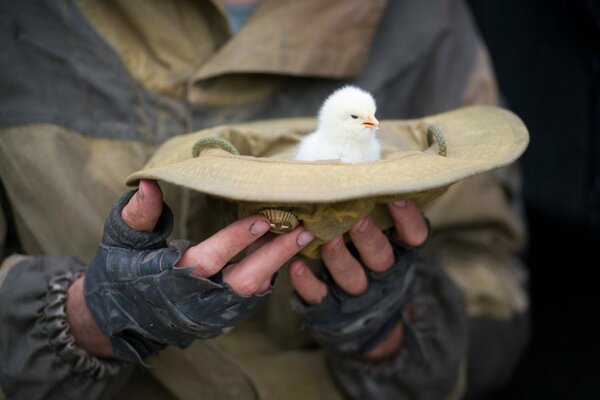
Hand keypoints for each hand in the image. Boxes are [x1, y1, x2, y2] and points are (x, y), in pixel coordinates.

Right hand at [70, 180, 313, 361]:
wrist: (117, 320)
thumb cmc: (119, 274)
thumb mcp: (121, 242)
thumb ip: (138, 215)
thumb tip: (150, 183)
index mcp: (170, 280)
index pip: (209, 260)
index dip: (236, 240)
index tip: (263, 218)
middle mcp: (196, 302)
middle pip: (244, 281)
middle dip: (275, 255)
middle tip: (302, 230)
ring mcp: (210, 315)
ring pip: (253, 293)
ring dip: (277, 264)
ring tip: (300, 237)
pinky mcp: (219, 320)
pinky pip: (250, 299)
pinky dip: (268, 275)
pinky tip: (282, 252)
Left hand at [289, 200, 427, 358]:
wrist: (367, 324)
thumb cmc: (371, 261)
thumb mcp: (386, 240)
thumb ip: (377, 213)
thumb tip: (364, 169)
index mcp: (401, 253)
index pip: (413, 235)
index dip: (408, 217)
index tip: (397, 195)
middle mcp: (383, 273)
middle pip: (380, 256)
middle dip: (367, 236)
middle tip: (355, 217)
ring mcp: (357, 293)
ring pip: (351, 277)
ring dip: (338, 257)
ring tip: (325, 238)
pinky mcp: (330, 307)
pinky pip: (319, 295)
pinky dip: (307, 282)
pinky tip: (295, 265)